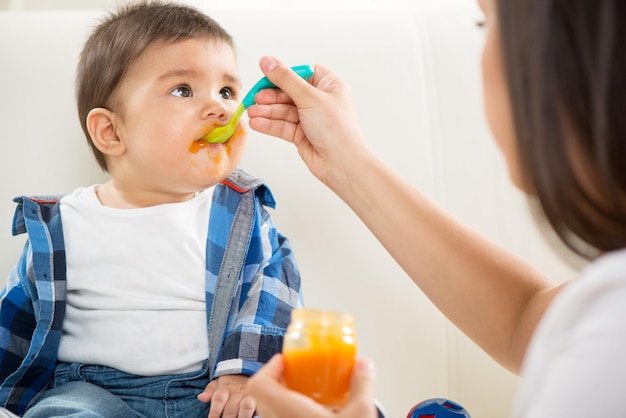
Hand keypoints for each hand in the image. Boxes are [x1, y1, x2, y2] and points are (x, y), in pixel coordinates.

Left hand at [197, 374, 255, 417]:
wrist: (248, 369)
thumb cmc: (231, 381)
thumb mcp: (218, 382)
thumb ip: (210, 390)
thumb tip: (200, 397)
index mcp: (225, 387)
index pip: (218, 400)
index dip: (214, 413)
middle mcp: (237, 391)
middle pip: (231, 408)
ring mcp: (248, 394)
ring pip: (245, 407)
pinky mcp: (258, 397)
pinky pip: (257, 406)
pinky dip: (253, 413)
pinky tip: (251, 417)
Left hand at [245, 354, 377, 417]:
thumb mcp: (361, 415)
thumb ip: (362, 385)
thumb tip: (364, 365)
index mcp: (290, 414)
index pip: (259, 386)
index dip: (269, 369)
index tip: (287, 362)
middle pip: (262, 399)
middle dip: (278, 382)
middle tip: (298, 376)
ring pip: (270, 415)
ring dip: (283, 401)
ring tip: (308, 396)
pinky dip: (290, 416)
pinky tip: (314, 416)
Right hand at [247, 57, 369, 187]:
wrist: (342, 164)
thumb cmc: (337, 131)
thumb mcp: (309, 98)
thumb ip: (285, 79)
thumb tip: (267, 61)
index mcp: (329, 85)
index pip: (301, 73)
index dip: (283, 74)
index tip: (266, 75)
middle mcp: (320, 101)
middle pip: (289, 92)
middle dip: (271, 96)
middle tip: (255, 98)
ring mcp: (310, 118)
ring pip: (283, 110)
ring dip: (267, 111)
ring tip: (252, 112)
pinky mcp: (302, 135)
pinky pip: (282, 126)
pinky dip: (269, 124)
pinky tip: (257, 123)